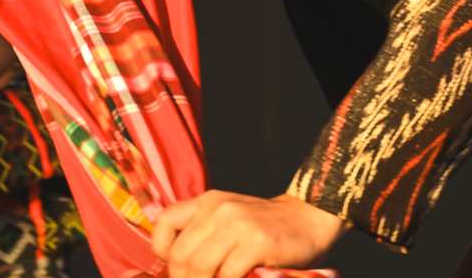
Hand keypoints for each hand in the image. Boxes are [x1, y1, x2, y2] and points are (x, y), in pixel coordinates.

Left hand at [150, 190, 344, 277]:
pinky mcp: (256, 242)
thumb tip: (178, 269)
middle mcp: (218, 209)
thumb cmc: (264, 227)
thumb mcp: (228, 219)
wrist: (309, 219)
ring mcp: (238, 224)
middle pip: (179, 254)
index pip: (164, 224)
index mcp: (207, 202)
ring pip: (198, 266)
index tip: (177, 271)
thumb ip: (203, 234)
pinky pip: (227, 275)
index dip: (163, 253)